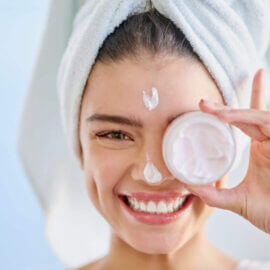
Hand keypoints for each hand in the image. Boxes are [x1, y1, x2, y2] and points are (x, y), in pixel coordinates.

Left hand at [183, 68, 269, 233]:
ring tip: (213, 112)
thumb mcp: (236, 201)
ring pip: (259, 116)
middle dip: (226, 108)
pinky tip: (228, 117)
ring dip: (235, 112)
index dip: (230, 112)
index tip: (204, 108)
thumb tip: (187, 185)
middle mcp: (268, 142)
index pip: (246, 122)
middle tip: (202, 104)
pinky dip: (250, 118)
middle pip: (249, 115)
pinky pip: (269, 123)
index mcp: (259, 148)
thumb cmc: (269, 212)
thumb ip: (212, 194)